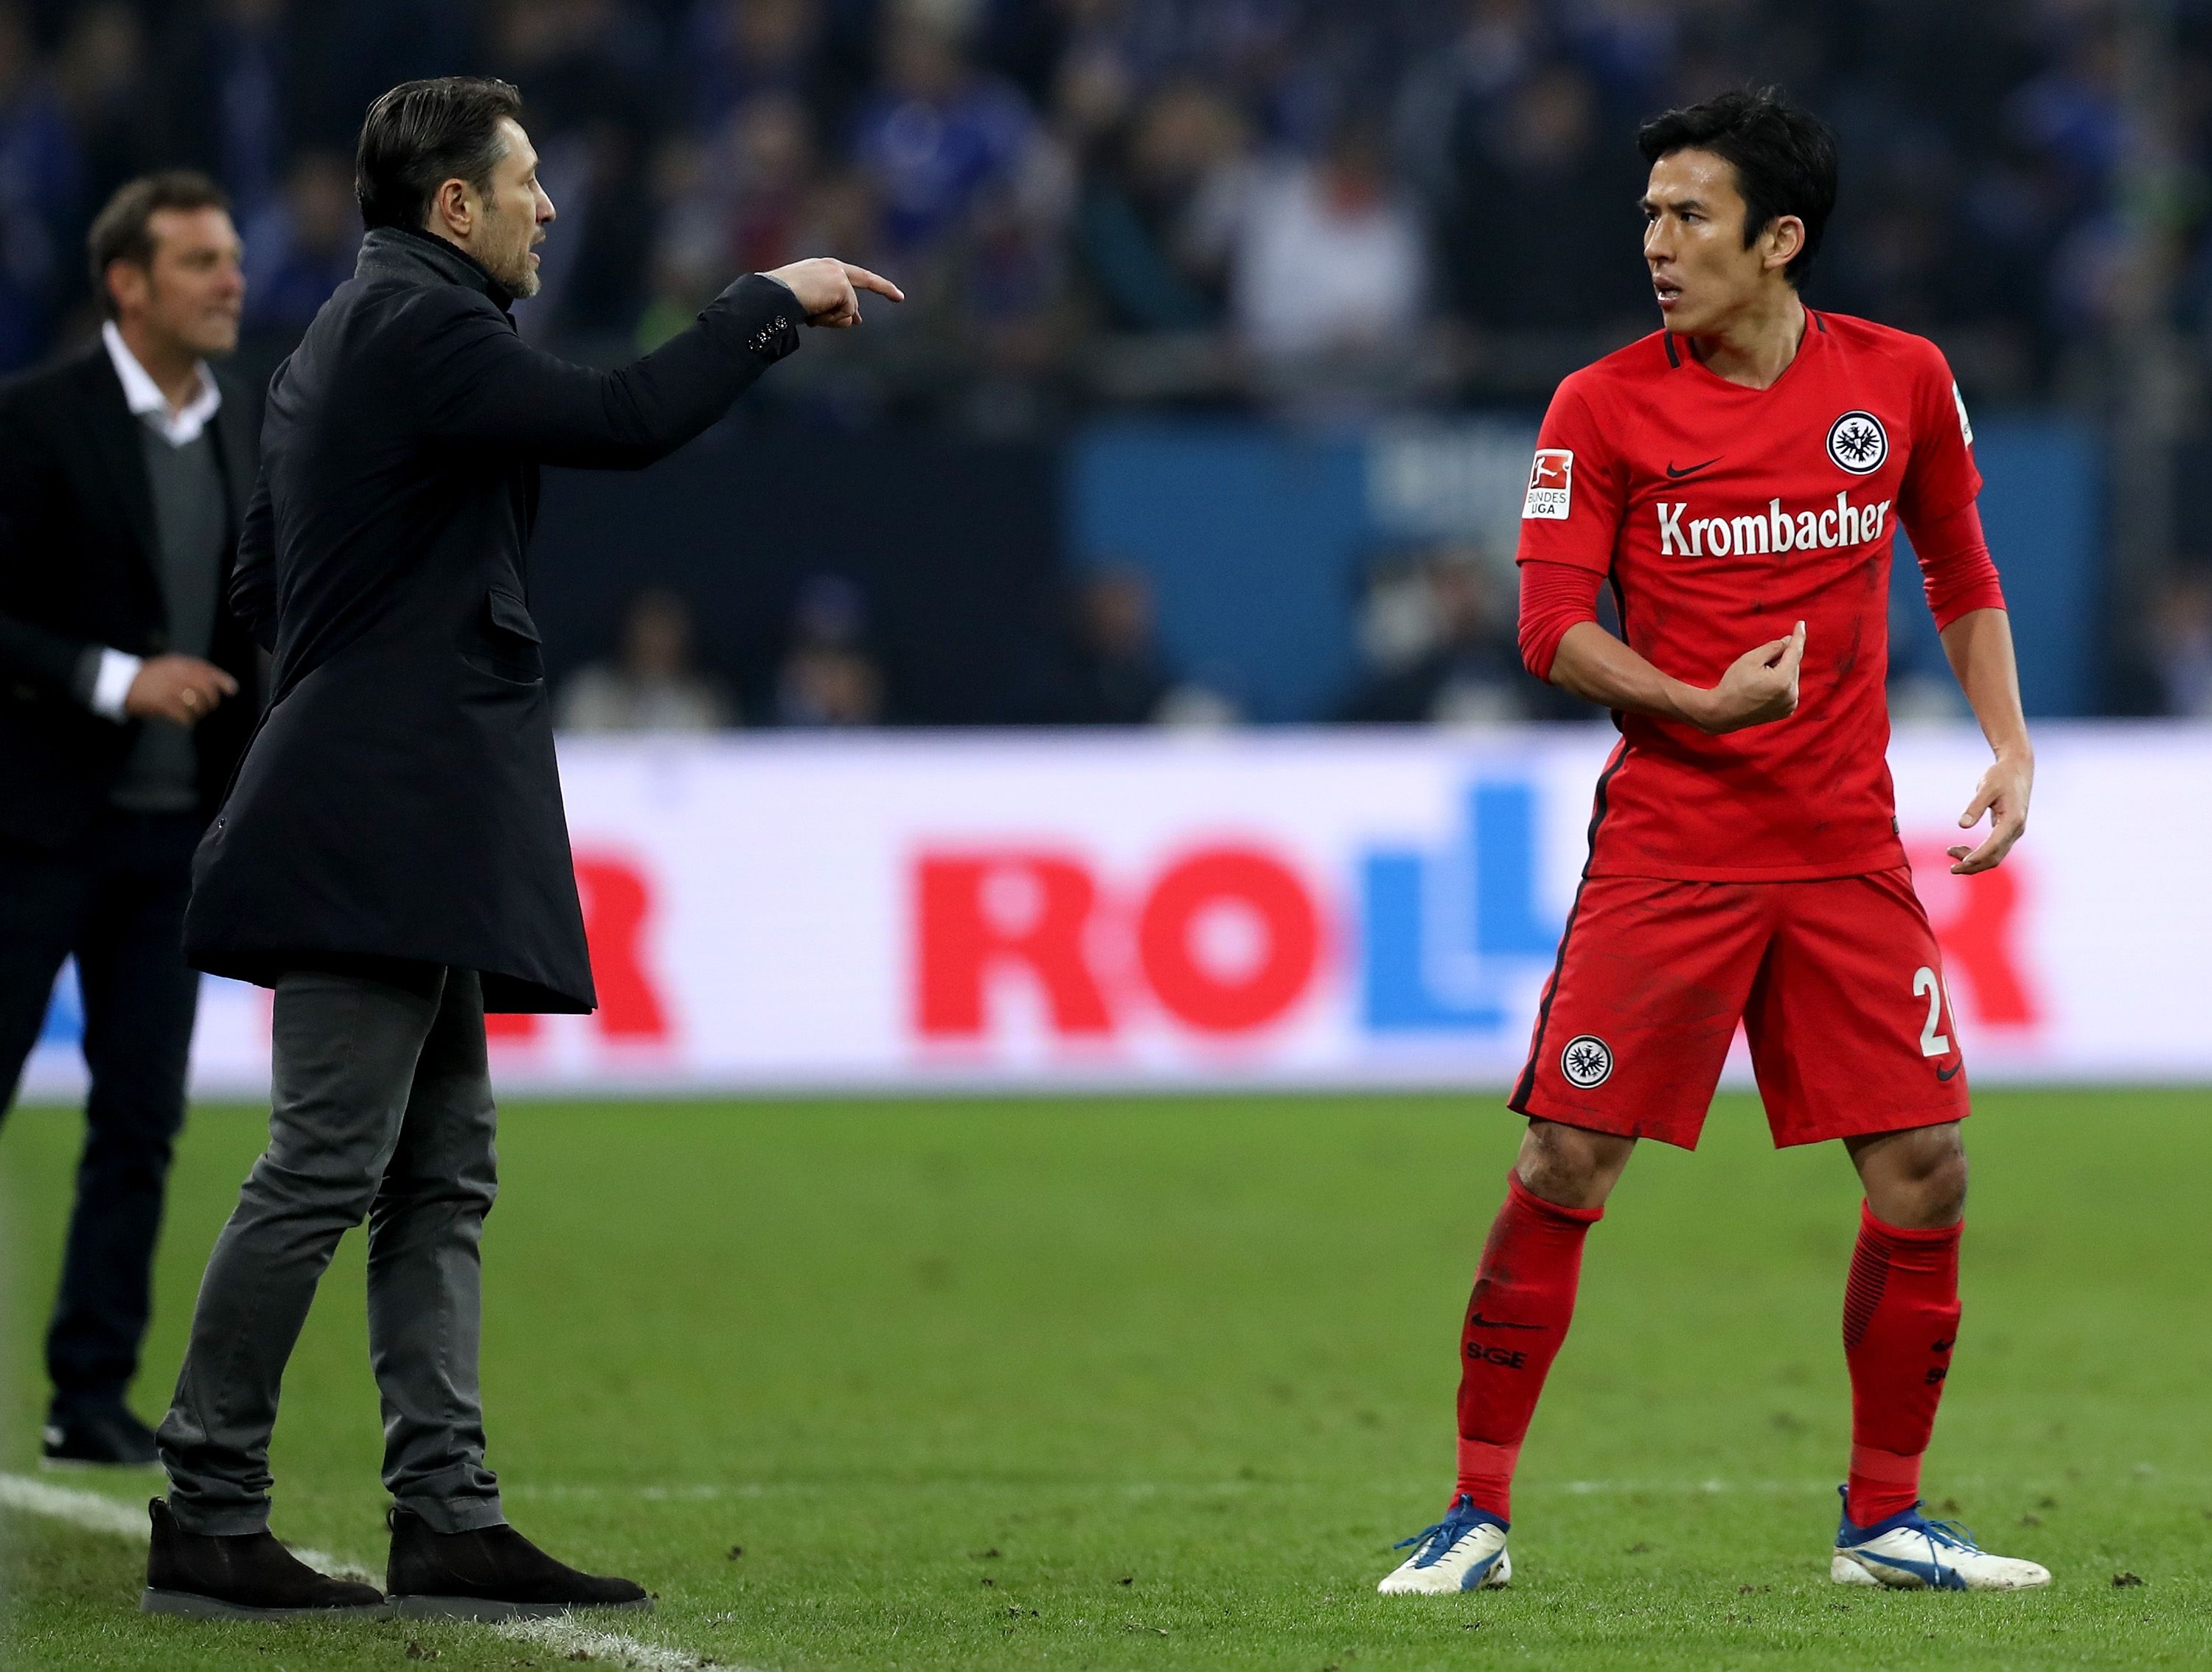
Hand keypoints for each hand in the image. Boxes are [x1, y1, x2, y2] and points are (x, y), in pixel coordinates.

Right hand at [125, 655, 236, 725]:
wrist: (121, 684)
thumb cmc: (146, 677)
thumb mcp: (167, 666)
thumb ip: (187, 670)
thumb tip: (212, 681)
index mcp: (179, 664)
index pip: (207, 670)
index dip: (223, 680)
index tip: (233, 690)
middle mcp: (178, 675)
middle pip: (207, 689)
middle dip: (212, 700)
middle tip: (209, 707)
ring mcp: (171, 690)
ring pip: (198, 703)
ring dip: (200, 712)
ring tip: (195, 714)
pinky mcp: (164, 704)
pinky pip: (185, 716)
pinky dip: (188, 721)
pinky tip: (186, 722)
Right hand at [762, 257, 903, 327]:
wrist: (773, 296)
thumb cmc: (782, 302)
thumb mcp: (811, 307)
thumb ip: (833, 310)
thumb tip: (856, 320)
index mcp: (822, 269)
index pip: (854, 276)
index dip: (875, 284)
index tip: (894, 293)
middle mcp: (832, 267)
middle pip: (861, 286)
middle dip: (884, 289)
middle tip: (900, 296)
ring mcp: (838, 275)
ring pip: (849, 309)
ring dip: (833, 319)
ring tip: (811, 315)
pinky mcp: (841, 285)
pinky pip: (846, 313)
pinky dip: (831, 319)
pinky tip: (814, 314)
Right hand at [1682, 620, 1804, 733]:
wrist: (1723, 713)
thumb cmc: (1733, 685)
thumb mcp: (1750, 659)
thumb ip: (1773, 647)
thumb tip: (1788, 641)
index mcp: (1783, 680)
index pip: (1795, 652)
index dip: (1798, 636)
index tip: (1801, 624)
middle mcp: (1791, 694)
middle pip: (1792, 665)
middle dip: (1781, 658)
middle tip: (1759, 664)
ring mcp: (1790, 704)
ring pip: (1791, 676)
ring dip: (1781, 671)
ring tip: (1759, 679)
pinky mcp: (1787, 710)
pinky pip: (1789, 689)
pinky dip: (1781, 683)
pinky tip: (1764, 687)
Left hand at [1948, 748, 2031, 873]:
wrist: (2017, 768)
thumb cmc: (2001, 775)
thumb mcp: (1986, 787)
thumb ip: (1975, 806)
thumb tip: (1962, 825)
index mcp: (2013, 820)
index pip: (1993, 846)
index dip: (1977, 857)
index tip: (1960, 864)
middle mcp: (2016, 830)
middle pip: (1995, 857)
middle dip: (1974, 866)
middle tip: (1951, 869)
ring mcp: (2013, 832)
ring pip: (1995, 856)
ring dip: (1974, 861)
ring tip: (1950, 853)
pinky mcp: (2008, 831)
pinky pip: (1994, 849)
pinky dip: (1978, 853)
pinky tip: (1960, 849)